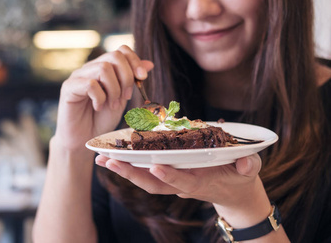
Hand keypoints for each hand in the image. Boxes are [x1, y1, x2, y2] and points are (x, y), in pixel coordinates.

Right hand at [53, 45, 153, 152]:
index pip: (121, 50)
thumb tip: (149, 64)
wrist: (83, 140)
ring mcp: (77, 77)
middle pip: (114, 56)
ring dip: (114, 89)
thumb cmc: (101, 120)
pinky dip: (100, 97)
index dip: (135, 62)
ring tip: (112, 105)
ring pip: (103, 68)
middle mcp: (89, 68)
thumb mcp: (122, 99)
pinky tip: (98, 107)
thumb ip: (132, 81)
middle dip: (127, 77)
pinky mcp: (68, 88)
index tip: (142, 79)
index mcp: (103, 68)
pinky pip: (90, 84)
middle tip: (126, 97)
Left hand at [95, 153, 265, 208]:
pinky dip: (129, 167)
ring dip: (124, 171)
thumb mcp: (248, 171)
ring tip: (102, 159)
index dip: (170, 175)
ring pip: (145, 180)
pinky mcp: (169, 177)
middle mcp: (182, 184)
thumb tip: (246, 162)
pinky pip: (146, 173)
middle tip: (110, 161)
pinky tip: (113, 157)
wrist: (233, 193)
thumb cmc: (239, 178)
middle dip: (132, 174)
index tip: (155, 166)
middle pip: (154, 183)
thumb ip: (247, 166)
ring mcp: (174, 182)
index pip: (183, 180)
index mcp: (201, 182)